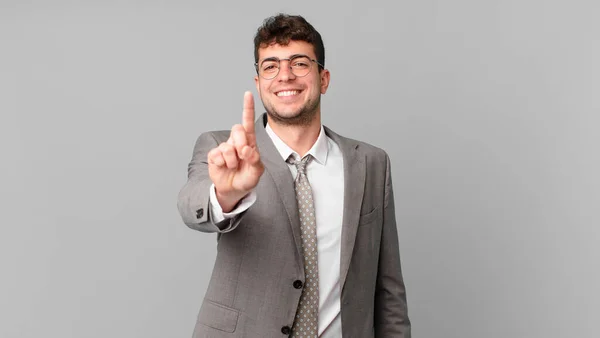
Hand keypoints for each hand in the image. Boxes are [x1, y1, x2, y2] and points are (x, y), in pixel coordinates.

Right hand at [207, 91, 263, 211]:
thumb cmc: (247, 178)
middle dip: (241, 143)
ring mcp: (224, 148)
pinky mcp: (214, 155)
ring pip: (227, 146)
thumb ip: (255, 159)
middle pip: (237, 129)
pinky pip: (217, 155)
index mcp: (249, 142)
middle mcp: (236, 142)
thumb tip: (245, 149)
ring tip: (234, 167)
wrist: (234, 190)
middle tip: (243, 156)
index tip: (248, 94)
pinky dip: (223, 164)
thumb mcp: (257, 172)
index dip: (247, 108)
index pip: (248, 122)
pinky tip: (225, 167)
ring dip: (233, 160)